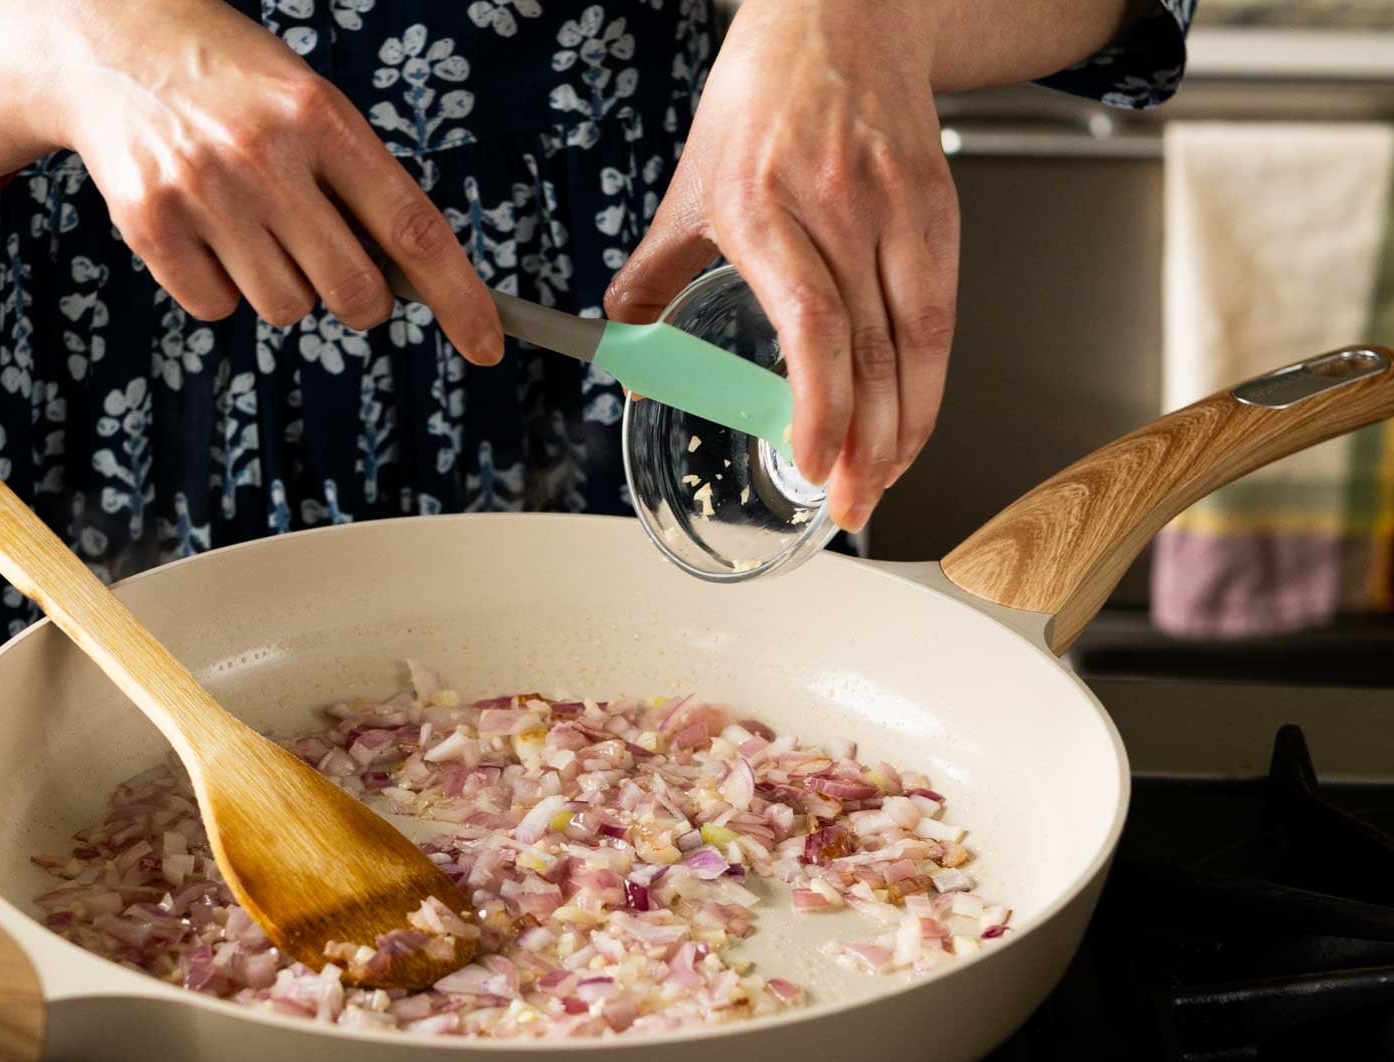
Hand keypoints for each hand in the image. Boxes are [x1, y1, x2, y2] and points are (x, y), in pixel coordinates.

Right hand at [38, 0, 501, 361]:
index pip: (412, 229)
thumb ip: (356, 181)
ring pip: (286, 308)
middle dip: (358, 299)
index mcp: (322, 117)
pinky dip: (220, 288)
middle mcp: (265, 155)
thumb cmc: (231, 83)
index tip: (487, 346)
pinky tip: (204, 231)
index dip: (459, 298)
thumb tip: (409, 278)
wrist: (108, 40)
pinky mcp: (150, 226)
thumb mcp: (308, 102)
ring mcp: (204, 193)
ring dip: (282, 286)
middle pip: (352, 291)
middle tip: (336, 266)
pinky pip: (217, 309)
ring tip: (250, 222)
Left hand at [605, 0, 958, 530]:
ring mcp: (896, 207)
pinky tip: (911, 421)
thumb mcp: (689, 186)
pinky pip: (941, 311)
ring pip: (919, 338)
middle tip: (851, 505)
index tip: (812, 460)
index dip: (820, 401)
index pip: (810, 322)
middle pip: (871, 346)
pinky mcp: (938, 207)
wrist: (839, 18)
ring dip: (907, 424)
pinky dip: (929, 379)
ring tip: (882, 480)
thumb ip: (653, 278)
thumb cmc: (759, 102)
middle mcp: (838, 208)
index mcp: (763, 207)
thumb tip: (627, 358)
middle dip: (866, 442)